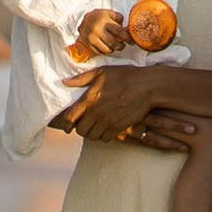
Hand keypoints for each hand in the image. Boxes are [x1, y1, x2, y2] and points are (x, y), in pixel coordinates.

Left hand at [60, 64, 195, 152]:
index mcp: (89, 98)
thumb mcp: (102, 72)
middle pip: (80, 130)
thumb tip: (65, 82)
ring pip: (92, 136)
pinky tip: (106, 130)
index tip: (66, 126)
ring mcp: (108, 121)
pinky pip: (106, 139)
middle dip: (80, 129)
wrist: (147, 86)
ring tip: (95, 128)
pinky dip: (104, 137)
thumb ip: (82, 78)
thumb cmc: (125, 76)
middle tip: (84, 125)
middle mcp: (96, 112)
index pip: (70, 118)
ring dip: (92, 134)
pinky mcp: (119, 127)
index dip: (65, 124)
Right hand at [70, 6, 127, 62]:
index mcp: (104, 21)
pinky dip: (104, 51)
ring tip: (114, 46)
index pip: (119, 32)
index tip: (132, 42)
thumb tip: (126, 28)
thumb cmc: (97, 17)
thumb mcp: (108, 13)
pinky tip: (105, 47)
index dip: (127, 38)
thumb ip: (119, 18)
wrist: (79, 20)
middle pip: (114, 43)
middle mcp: (97, 30)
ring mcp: (91, 38)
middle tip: (122, 45)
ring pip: (107, 50)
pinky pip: (99, 52)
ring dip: (113, 50)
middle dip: (121, 46)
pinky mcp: (87, 44)